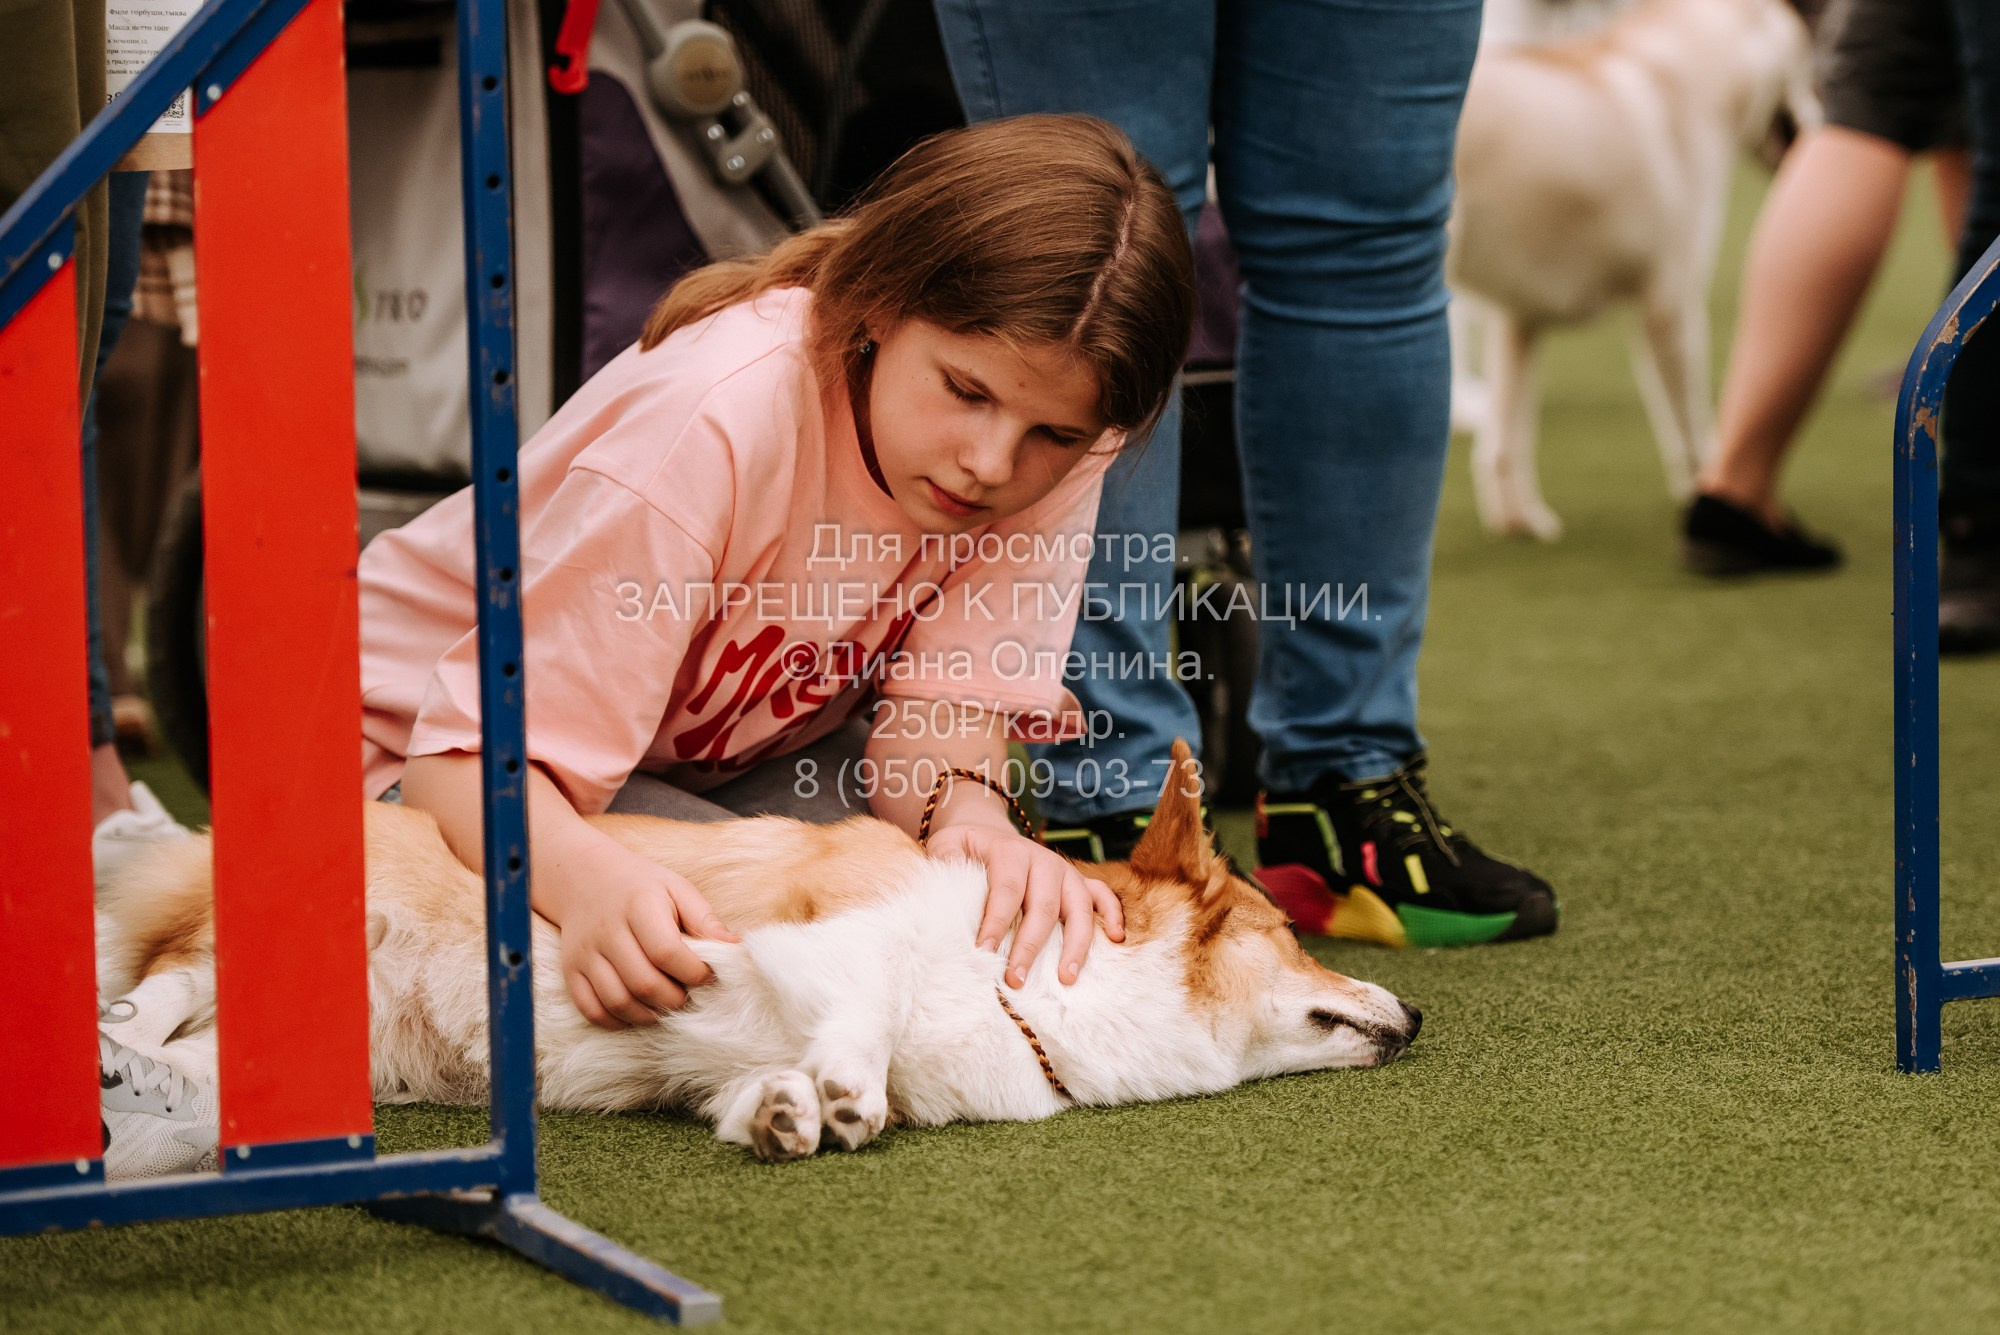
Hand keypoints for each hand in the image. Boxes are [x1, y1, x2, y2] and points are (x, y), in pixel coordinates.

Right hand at [547, 846, 738, 1029]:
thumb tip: (738, 948)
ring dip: (649, 1015)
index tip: (708, 975)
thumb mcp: (676, 888)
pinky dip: (617, 1021)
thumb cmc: (641, 886)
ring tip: (667, 1005)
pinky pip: (591, 1009)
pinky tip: (638, 1012)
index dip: (694, 972)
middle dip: (675, 999)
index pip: (667, 952)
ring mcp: (586, 954)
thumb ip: (705, 919)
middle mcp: (608, 931)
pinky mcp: (572, 971)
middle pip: (644, 983)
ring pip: (617, 1001)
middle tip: (689, 995)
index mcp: (638, 905)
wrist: (585, 878)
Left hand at [926, 820, 1124, 986]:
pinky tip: (1116, 940)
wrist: (987, 831)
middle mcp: (1043, 861)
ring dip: (1075, 944)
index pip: (1006, 892)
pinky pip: (1103, 896)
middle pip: (1044, 907)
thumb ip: (946, 864)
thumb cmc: (966, 849)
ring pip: (1079, 907)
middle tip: (1016, 981)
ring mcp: (1065, 872)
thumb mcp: (947, 846)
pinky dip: (1113, 915)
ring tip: (1066, 978)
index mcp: (1010, 852)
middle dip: (1030, 946)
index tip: (983, 953)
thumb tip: (943, 896)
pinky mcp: (1078, 881)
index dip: (996, 923)